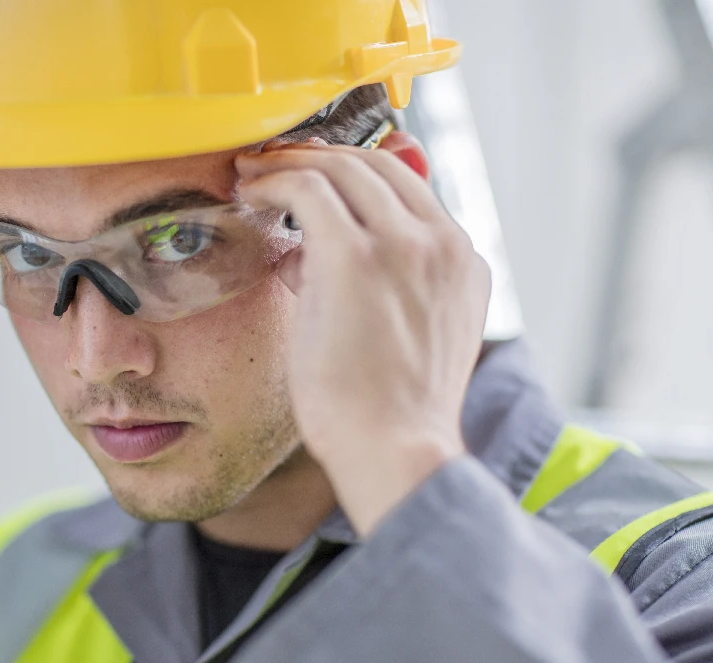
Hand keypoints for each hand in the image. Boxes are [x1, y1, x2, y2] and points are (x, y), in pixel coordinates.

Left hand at [236, 135, 489, 534]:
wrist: (395, 452)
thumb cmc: (387, 411)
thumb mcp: (402, 335)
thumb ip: (376, 286)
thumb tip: (310, 251)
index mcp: (462, 262)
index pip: (407, 186)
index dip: (352, 171)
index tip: (312, 176)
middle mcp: (442, 243)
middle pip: (376, 166)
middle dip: (319, 158)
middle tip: (276, 164)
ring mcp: (404, 246)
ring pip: (341, 168)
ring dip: (292, 163)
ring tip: (255, 174)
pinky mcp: (356, 257)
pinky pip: (308, 190)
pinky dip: (275, 180)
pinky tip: (250, 190)